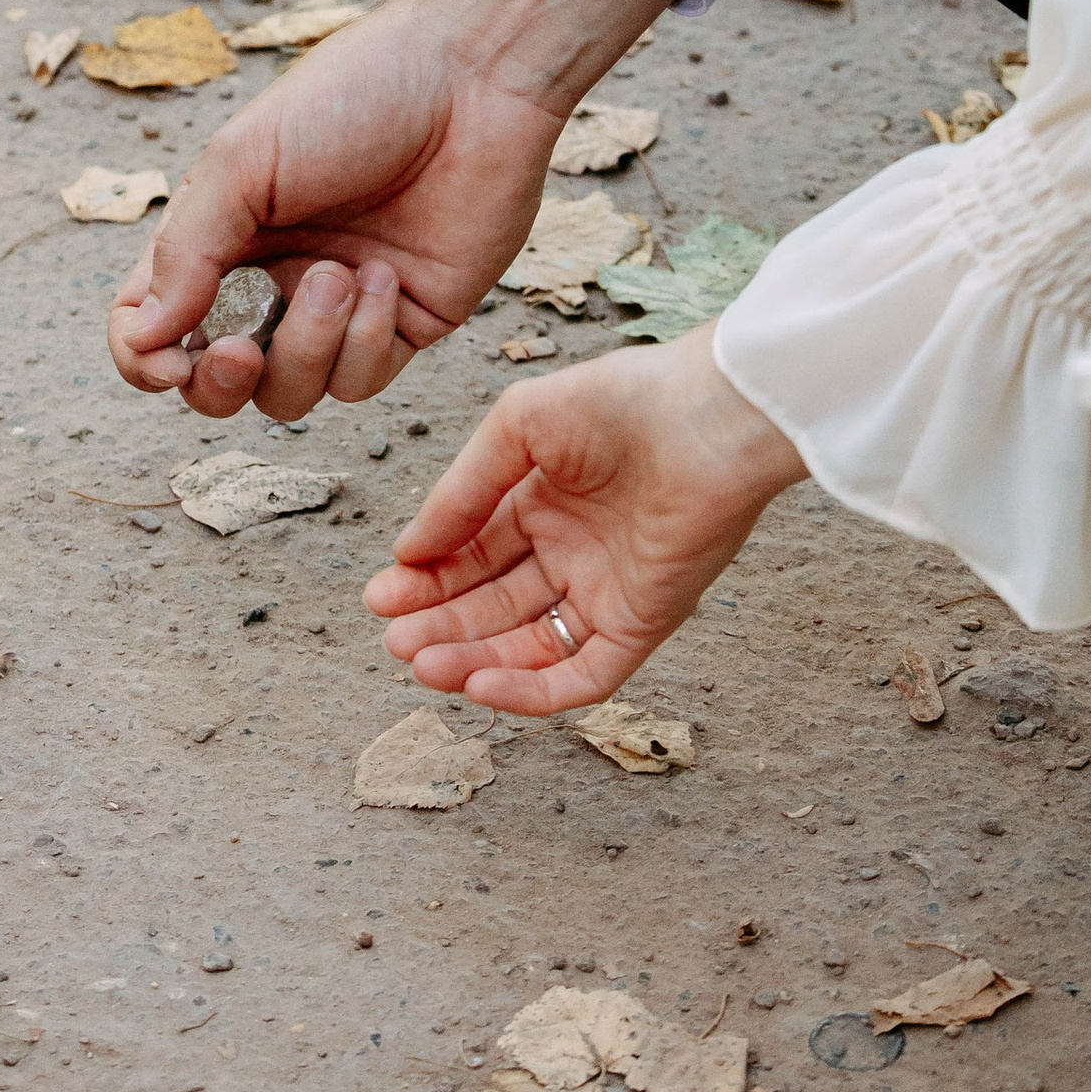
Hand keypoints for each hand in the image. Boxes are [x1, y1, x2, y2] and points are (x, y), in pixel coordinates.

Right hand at [108, 0, 675, 420]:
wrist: (469, 80)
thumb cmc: (350, 98)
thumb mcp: (243, 161)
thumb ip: (186, 251)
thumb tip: (142, 336)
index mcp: (220, 235)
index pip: (152, 322)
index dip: (144, 358)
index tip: (168, 362)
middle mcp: (273, 279)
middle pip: (217, 382)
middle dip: (219, 385)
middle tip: (241, 352)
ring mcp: (338, 309)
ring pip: (290, 394)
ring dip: (307, 348)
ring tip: (340, 275)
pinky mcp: (405, 324)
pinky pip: (361, 380)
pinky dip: (364, 339)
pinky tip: (387, 275)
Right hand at [364, 326, 803, 713]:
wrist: (709, 416)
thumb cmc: (621, 401)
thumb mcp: (518, 428)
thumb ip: (462, 492)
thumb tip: (408, 551)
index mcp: (542, 502)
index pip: (472, 556)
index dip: (426, 580)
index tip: (381, 597)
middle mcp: (571, 553)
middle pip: (492, 607)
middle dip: (440, 627)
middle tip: (393, 642)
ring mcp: (606, 592)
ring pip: (528, 647)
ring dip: (474, 662)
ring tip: (421, 665)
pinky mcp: (643, 623)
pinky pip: (583, 672)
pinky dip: (532, 690)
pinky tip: (479, 685)